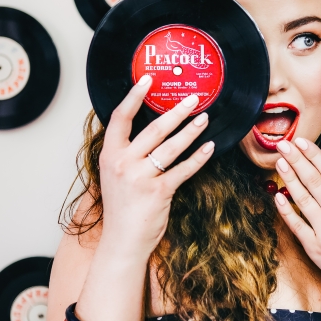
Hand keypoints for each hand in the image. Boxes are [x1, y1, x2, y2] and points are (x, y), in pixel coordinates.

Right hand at [98, 77, 213, 259]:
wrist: (123, 240)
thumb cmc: (122, 207)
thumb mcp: (116, 175)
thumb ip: (127, 153)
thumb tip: (147, 130)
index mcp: (110, 155)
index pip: (120, 118)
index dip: (134, 97)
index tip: (148, 80)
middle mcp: (123, 163)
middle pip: (153, 129)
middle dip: (176, 111)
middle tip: (193, 99)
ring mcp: (141, 178)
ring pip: (171, 147)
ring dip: (191, 131)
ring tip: (204, 118)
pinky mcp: (159, 193)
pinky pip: (183, 170)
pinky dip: (198, 158)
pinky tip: (210, 148)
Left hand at [274, 138, 320, 311]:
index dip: (314, 155)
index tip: (301, 141)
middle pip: (312, 180)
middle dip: (296, 160)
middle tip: (282, 145)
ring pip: (302, 198)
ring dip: (289, 179)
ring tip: (279, 163)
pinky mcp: (313, 246)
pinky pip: (296, 225)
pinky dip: (286, 211)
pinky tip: (278, 198)